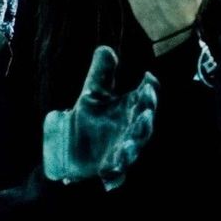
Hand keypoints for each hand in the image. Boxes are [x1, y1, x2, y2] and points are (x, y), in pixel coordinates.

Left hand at [42, 45, 157, 186]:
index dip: (149, 90)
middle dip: (145, 118)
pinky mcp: (110, 168)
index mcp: (131, 109)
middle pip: (144, 124)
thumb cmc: (90, 120)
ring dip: (133, 146)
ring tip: (128, 143)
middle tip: (145, 112)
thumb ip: (101, 73)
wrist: (71, 152)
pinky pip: (116, 172)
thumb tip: (105, 48)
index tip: (148, 79)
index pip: (146, 98)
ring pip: (134, 148)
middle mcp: (132, 129)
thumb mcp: (92, 94)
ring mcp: (123, 150)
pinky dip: (114, 172)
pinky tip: (108, 169)